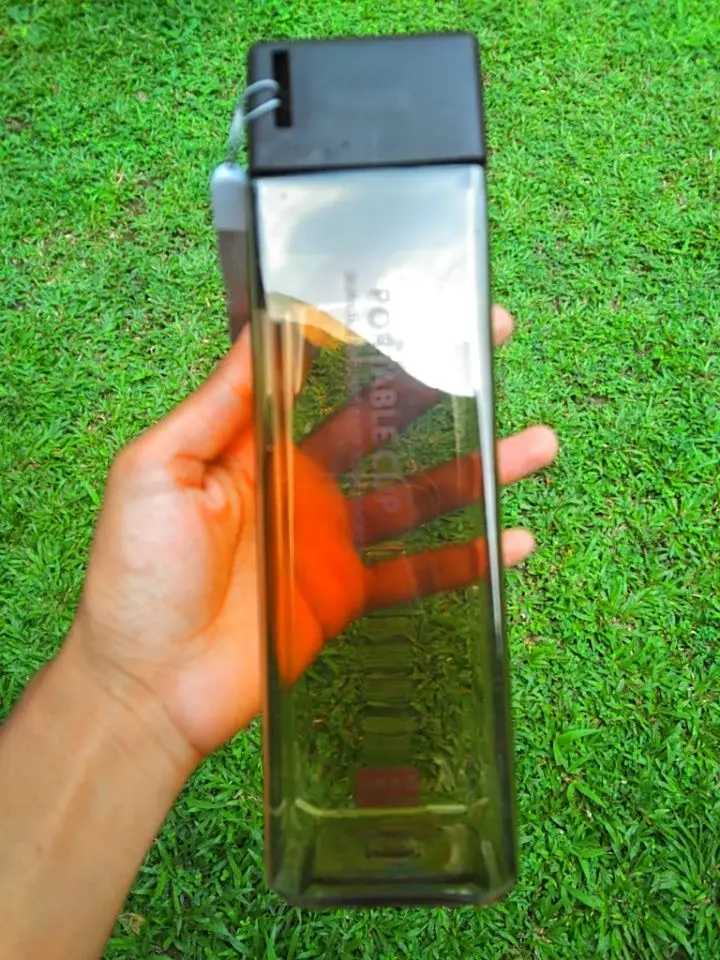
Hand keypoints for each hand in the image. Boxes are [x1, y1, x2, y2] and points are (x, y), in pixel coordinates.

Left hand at [67, 306, 557, 762]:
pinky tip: (512, 542)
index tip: (415, 307)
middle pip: (387, 428)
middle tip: (491, 353)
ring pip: (419, 494)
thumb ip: (220, 401)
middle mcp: (302, 484)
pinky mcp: (348, 593)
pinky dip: (465, 557)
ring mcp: (330, 540)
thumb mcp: (161, 467)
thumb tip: (265, 325)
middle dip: (440, 390)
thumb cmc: (137, 573)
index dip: (370, 342)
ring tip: (535, 444)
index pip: (324, 379)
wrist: (148, 685)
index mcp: (258, 445)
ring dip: (478, 470)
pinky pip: (416, 571)